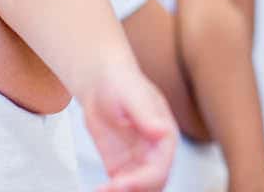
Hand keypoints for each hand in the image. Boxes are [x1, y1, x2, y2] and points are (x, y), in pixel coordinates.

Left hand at [81, 63, 177, 191]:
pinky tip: (99, 189)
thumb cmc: (121, 82)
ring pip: (141, 189)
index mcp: (164, 135)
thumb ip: (146, 114)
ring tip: (102, 191)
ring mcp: (138, 161)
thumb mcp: (132, 94)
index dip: (143, 180)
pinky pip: (121, 187)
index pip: (161, 167)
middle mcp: (155, 151)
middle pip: (153, 184)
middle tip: (110, 189)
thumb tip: (162, 131)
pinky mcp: (121, 166)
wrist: (101, 83)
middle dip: (134, 191)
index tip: (121, 183)